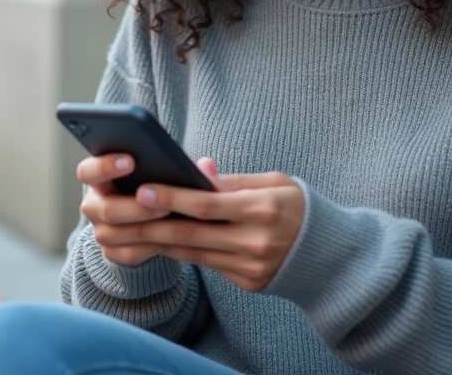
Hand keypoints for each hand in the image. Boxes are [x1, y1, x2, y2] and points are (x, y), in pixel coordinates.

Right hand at [76, 154, 175, 266]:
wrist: (146, 217)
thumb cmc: (151, 183)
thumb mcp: (151, 170)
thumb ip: (165, 163)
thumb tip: (202, 164)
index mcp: (97, 180)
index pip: (87, 172)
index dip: (104, 167)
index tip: (130, 161)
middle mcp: (93, 206)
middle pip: (107, 209)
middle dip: (136, 207)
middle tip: (163, 203)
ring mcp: (102, 232)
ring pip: (117, 234)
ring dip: (145, 226)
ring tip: (171, 217)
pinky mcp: (114, 253)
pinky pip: (130, 253)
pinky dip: (152, 246)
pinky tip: (172, 238)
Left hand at [92, 158, 305, 291]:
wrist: (331, 257)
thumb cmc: (297, 207)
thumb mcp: (274, 183)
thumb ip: (233, 180)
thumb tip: (197, 168)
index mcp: (263, 209)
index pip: (208, 205)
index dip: (173, 198)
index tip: (142, 189)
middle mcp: (255, 242)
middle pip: (192, 233)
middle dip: (150, 223)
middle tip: (120, 212)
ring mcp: (250, 267)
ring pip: (192, 252)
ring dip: (156, 240)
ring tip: (125, 228)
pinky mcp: (247, 283)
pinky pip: (205, 264)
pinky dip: (178, 251)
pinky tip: (156, 241)